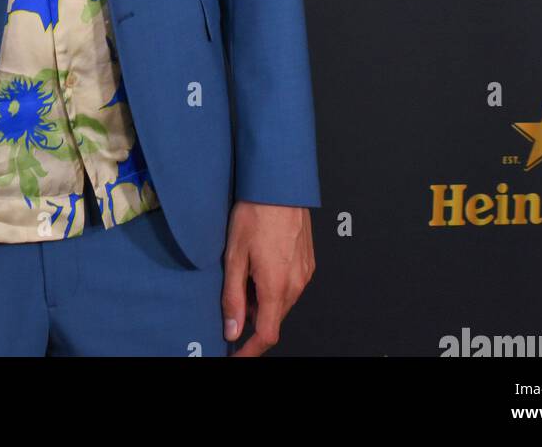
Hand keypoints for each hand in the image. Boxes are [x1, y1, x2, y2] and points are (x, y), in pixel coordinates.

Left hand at [221, 202, 314, 356]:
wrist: (279, 185)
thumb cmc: (255, 213)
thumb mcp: (233, 255)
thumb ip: (232, 297)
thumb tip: (232, 329)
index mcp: (276, 286)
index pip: (267, 335)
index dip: (251, 351)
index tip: (237, 355)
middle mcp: (296, 284)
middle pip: (274, 318)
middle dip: (253, 318)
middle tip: (234, 298)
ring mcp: (305, 274)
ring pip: (282, 302)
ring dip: (264, 300)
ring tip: (246, 273)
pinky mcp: (308, 263)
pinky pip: (291, 286)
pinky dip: (274, 286)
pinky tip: (261, 264)